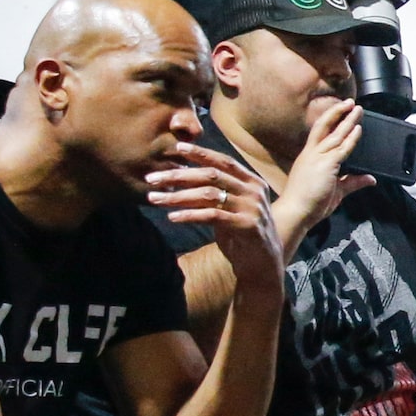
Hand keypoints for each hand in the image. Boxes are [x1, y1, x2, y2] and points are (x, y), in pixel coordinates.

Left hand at [146, 143, 280, 284]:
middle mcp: (255, 192)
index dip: (200, 153)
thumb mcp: (230, 210)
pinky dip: (189, 215)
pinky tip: (172, 216)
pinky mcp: (247, 226)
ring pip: (208, 194)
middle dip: (178, 175)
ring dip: (177, 196)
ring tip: (154, 199)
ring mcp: (253, 208)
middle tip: (152, 178)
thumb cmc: (241, 236)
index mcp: (253, 182)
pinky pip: (212, 216)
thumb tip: (180, 177)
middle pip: (211, 175)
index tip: (176, 148)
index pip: (223, 161)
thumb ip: (215, 193)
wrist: (264, 267)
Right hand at [276, 101, 374, 237]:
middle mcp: (311, 154)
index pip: (319, 133)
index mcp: (309, 157)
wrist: (296, 212)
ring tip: (357, 110)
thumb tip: (370, 179)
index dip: (330, 121)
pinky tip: (357, 130)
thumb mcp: (336, 190)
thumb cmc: (310, 203)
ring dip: (347, 121)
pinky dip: (350, 138)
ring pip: (335, 134)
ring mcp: (317, 158)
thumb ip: (353, 182)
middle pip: (324, 127)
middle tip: (349, 102)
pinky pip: (341, 148)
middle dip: (337, 113)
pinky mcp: (325, 164)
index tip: (339, 112)